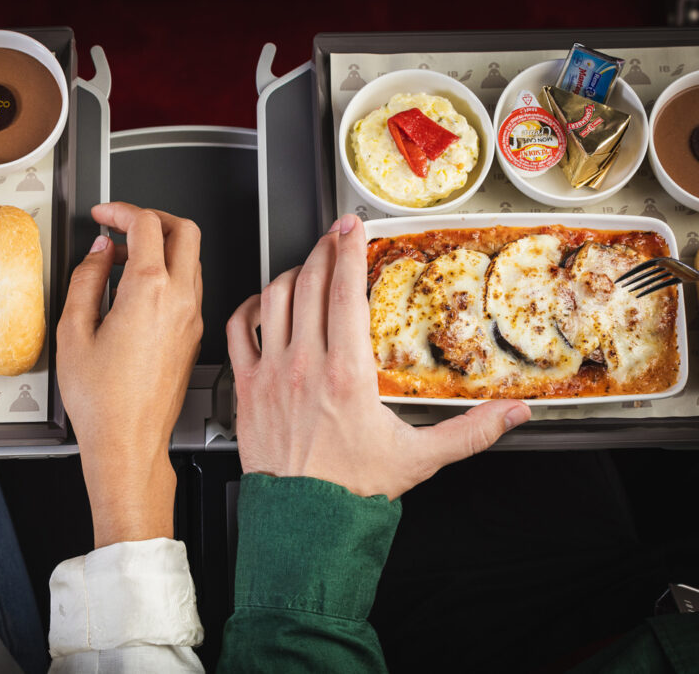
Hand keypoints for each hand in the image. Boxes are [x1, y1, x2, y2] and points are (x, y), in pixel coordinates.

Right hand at [57, 202, 202, 546]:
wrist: (129, 442)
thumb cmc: (103, 401)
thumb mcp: (73, 331)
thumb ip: (87, 279)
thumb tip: (100, 253)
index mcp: (149, 292)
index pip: (146, 224)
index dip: (121, 210)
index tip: (103, 215)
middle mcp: (179, 300)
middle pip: (185, 230)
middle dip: (154, 217)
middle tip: (125, 223)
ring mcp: (191, 318)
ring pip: (193, 258)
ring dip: (164, 245)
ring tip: (127, 258)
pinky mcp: (193, 335)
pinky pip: (191, 286)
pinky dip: (170, 272)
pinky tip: (141, 289)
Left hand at [226, 214, 530, 499]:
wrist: (304, 522)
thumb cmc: (352, 490)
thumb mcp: (419, 458)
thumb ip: (471, 431)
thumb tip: (514, 414)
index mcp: (346, 374)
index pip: (343, 293)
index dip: (348, 251)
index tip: (353, 228)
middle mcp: (304, 364)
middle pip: (307, 284)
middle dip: (322, 250)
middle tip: (334, 236)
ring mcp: (270, 373)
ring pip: (272, 299)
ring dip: (289, 273)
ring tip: (306, 265)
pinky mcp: (247, 387)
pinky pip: (238, 331)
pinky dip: (249, 307)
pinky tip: (262, 303)